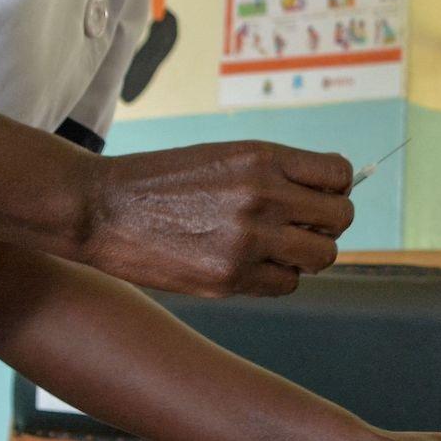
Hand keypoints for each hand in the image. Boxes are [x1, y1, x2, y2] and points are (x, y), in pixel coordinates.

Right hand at [80, 140, 354, 296]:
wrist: (100, 208)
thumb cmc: (165, 181)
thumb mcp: (224, 156)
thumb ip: (278, 171)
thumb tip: (334, 191)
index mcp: (262, 158)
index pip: (339, 175)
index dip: (336, 188)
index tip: (318, 197)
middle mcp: (262, 196)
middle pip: (340, 218)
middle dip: (327, 224)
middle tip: (302, 227)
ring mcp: (248, 240)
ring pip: (322, 256)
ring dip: (308, 255)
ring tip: (277, 247)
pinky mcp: (231, 277)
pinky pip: (287, 284)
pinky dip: (277, 277)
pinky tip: (250, 264)